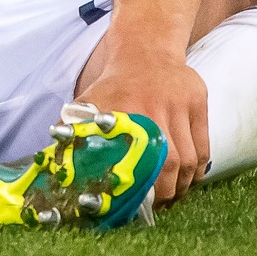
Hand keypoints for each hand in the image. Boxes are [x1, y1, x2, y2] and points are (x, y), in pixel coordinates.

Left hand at [77, 52, 209, 203]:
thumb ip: (73, 129)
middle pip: (169, 163)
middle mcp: (155, 107)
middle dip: (164, 192)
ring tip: (171, 196)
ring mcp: (180, 105)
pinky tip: (187, 181)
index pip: (135, 158)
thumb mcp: (89, 101)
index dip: (139, 187)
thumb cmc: (114, 85)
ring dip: (182, 185)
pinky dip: (198, 170)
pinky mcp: (199, 103)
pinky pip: (203, 148)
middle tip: (155, 205)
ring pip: (190, 158)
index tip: (134, 203)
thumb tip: (53, 158)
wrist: (146, 50)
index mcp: (124, 110)